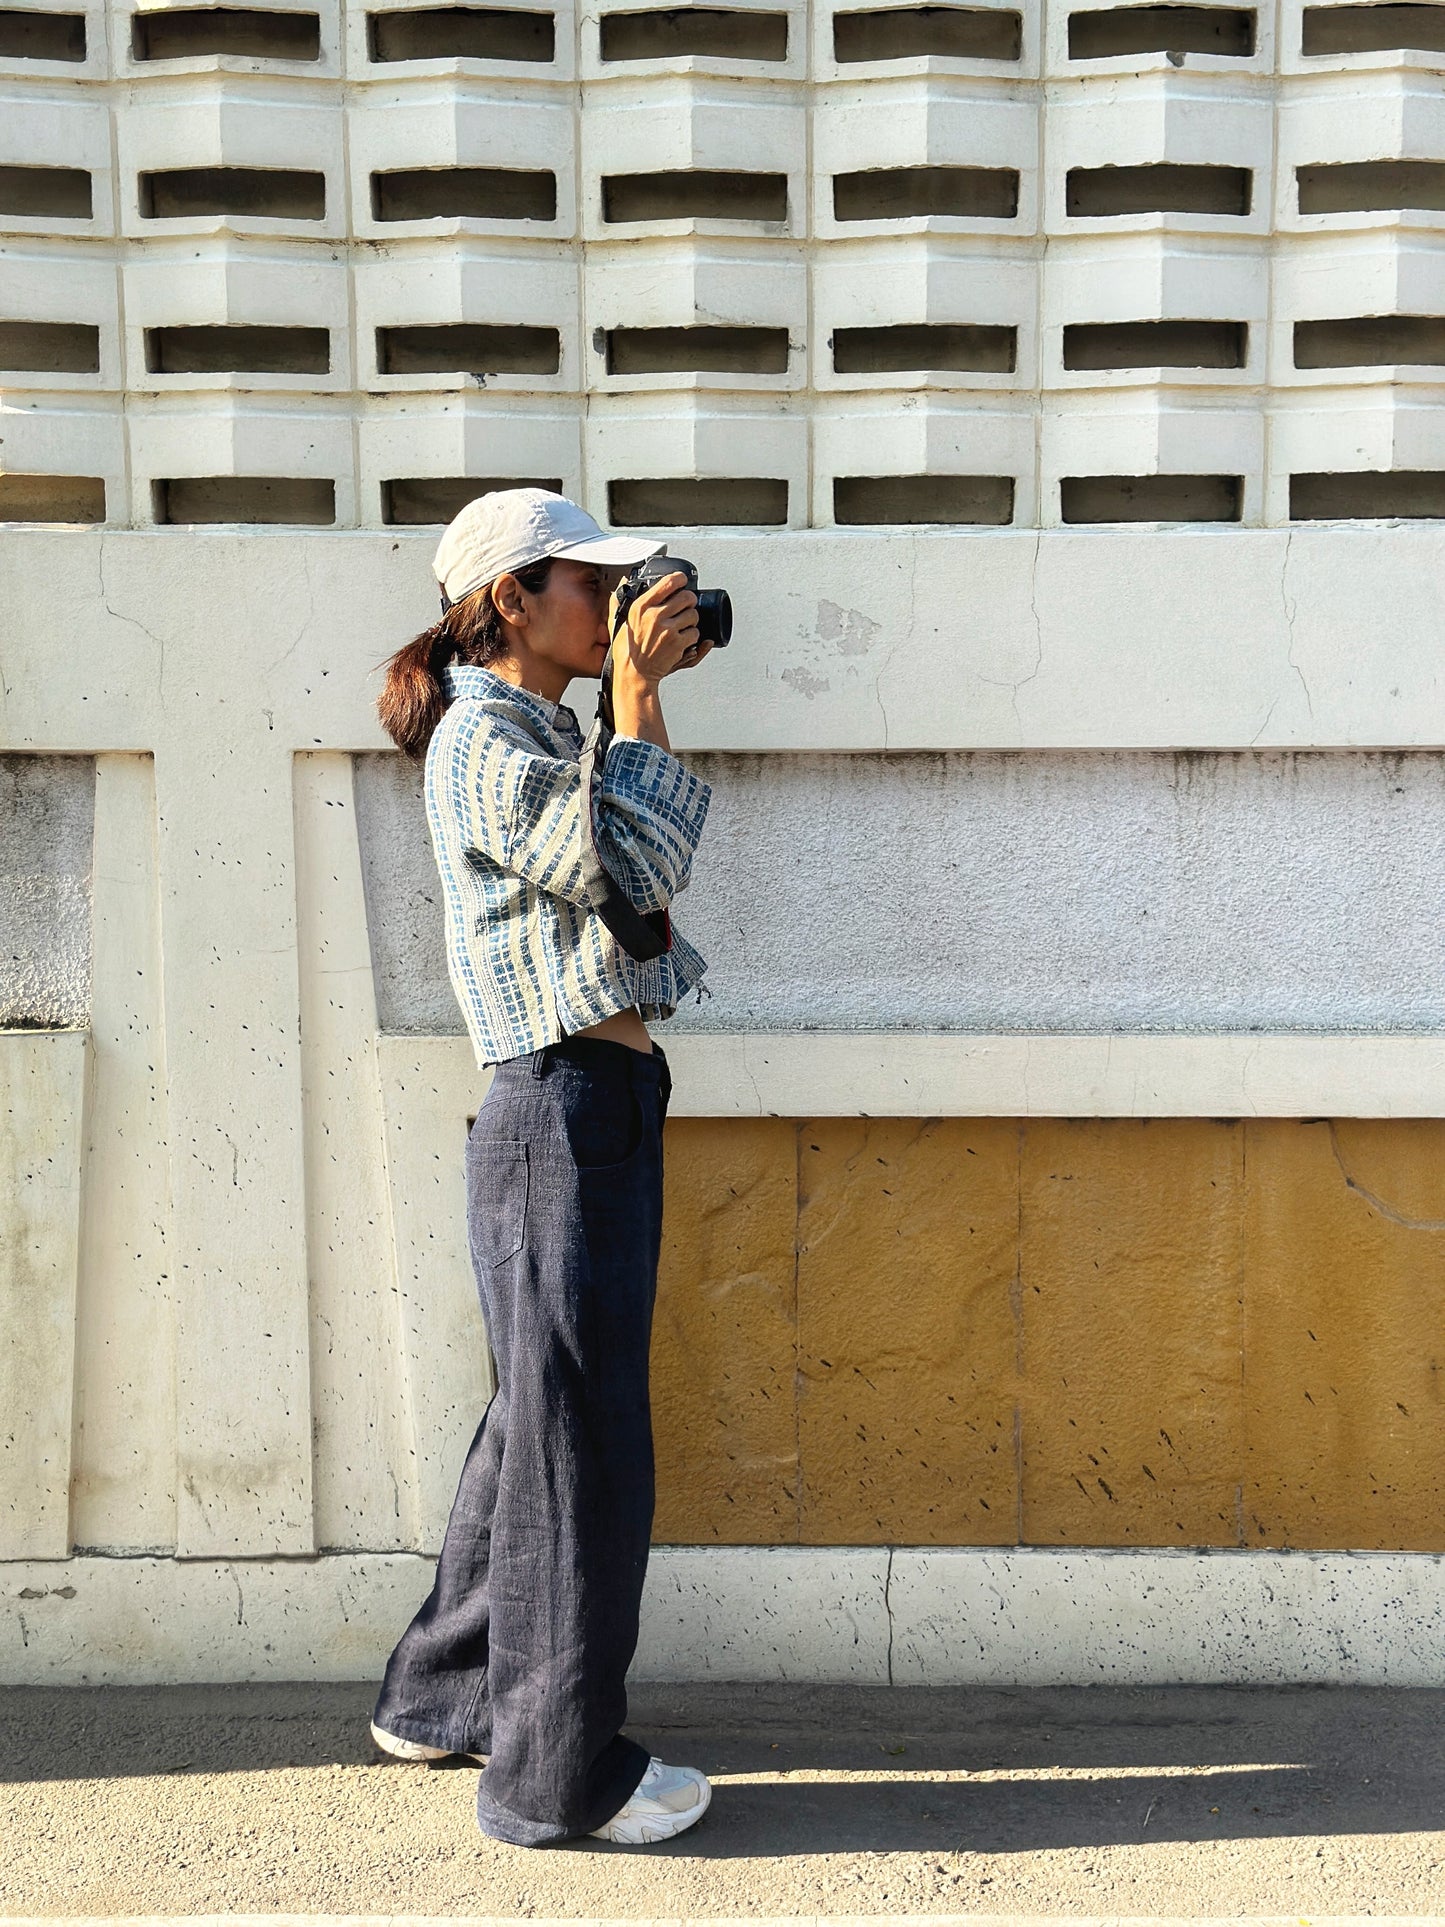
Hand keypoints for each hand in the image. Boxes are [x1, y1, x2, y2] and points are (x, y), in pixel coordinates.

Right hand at [611, 571, 700, 685]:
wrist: (634, 674)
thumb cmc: (626, 651)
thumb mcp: (616, 623)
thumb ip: (618, 601)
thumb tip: (622, 581)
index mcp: (641, 607)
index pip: (668, 582)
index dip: (680, 579)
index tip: (683, 581)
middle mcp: (654, 616)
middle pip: (687, 597)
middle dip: (690, 601)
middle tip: (687, 607)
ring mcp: (667, 630)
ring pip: (694, 615)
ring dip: (691, 620)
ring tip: (682, 626)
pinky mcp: (677, 644)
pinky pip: (695, 633)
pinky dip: (692, 637)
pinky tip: (682, 640)